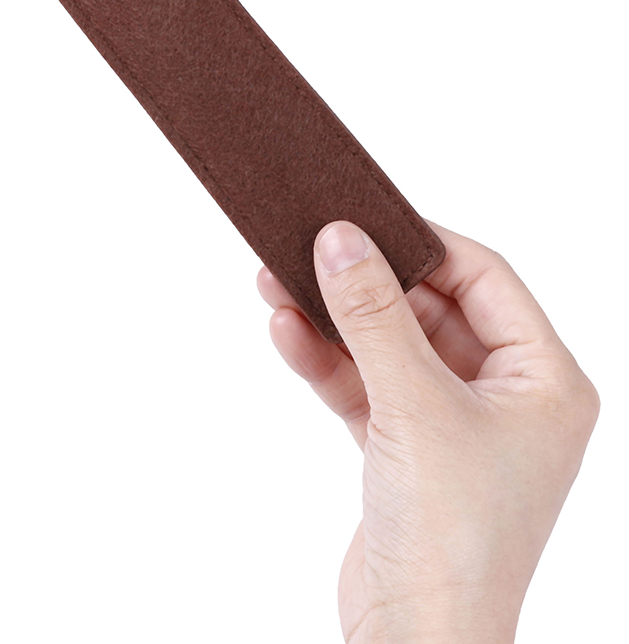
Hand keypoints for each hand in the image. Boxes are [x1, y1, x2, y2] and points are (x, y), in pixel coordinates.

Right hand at [257, 221, 598, 642]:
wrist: (414, 639)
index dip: (422, 242)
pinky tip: (285, 332)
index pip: (484, 277)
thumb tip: (341, 238)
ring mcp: (452, 423)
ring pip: (387, 345)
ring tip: (274, 281)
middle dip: (362, 282)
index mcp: (543, 381)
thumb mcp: (412, 404)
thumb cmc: (452, 536)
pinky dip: (325, 361)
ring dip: (333, 318)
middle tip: (306, 244)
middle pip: (427, 308)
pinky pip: (363, 384)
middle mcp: (504, 396)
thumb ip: (373, 315)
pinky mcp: (404, 448)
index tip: (362, 215)